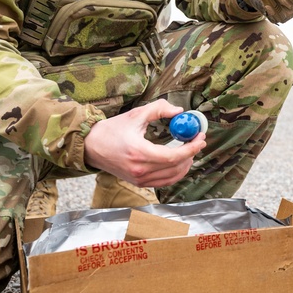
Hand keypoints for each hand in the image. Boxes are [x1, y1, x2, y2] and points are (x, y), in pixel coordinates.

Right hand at [83, 99, 205, 187]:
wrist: (92, 146)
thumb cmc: (112, 130)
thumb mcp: (136, 114)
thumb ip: (159, 109)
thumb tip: (179, 111)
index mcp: (139, 153)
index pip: (173, 156)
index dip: (191, 148)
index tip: (200, 137)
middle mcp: (140, 170)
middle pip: (175, 168)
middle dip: (191, 154)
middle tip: (198, 141)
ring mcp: (139, 179)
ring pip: (171, 177)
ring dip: (185, 165)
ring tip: (190, 150)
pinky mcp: (138, 182)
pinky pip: (163, 182)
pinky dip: (175, 173)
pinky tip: (179, 162)